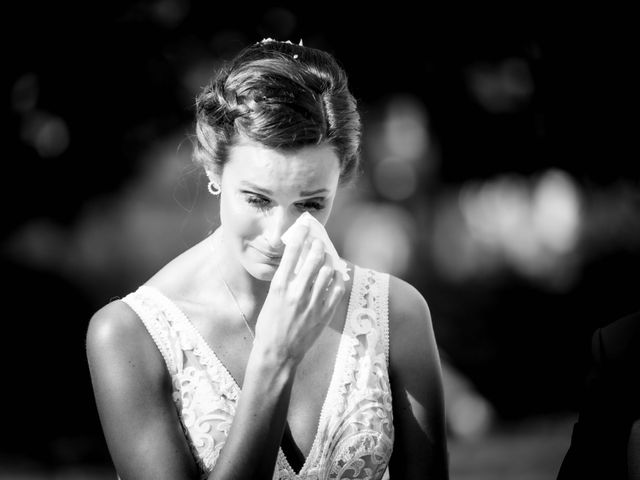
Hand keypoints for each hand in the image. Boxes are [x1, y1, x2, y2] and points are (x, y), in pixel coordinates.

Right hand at [253, 223, 345, 366]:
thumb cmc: (269, 325)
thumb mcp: (271, 298)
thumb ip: (285, 280)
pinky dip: (337, 279)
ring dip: (329, 261)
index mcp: (280, 286)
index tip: (305, 227)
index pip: (293, 252)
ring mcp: (312, 303)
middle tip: (319, 243)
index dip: (301, 235)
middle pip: (314, 257)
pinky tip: (334, 276)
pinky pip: (337, 289)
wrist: (277, 353)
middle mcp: (297, 292)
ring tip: (328, 259)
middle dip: (318, 245)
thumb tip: (297, 261)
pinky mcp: (324, 314)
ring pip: (328, 271)